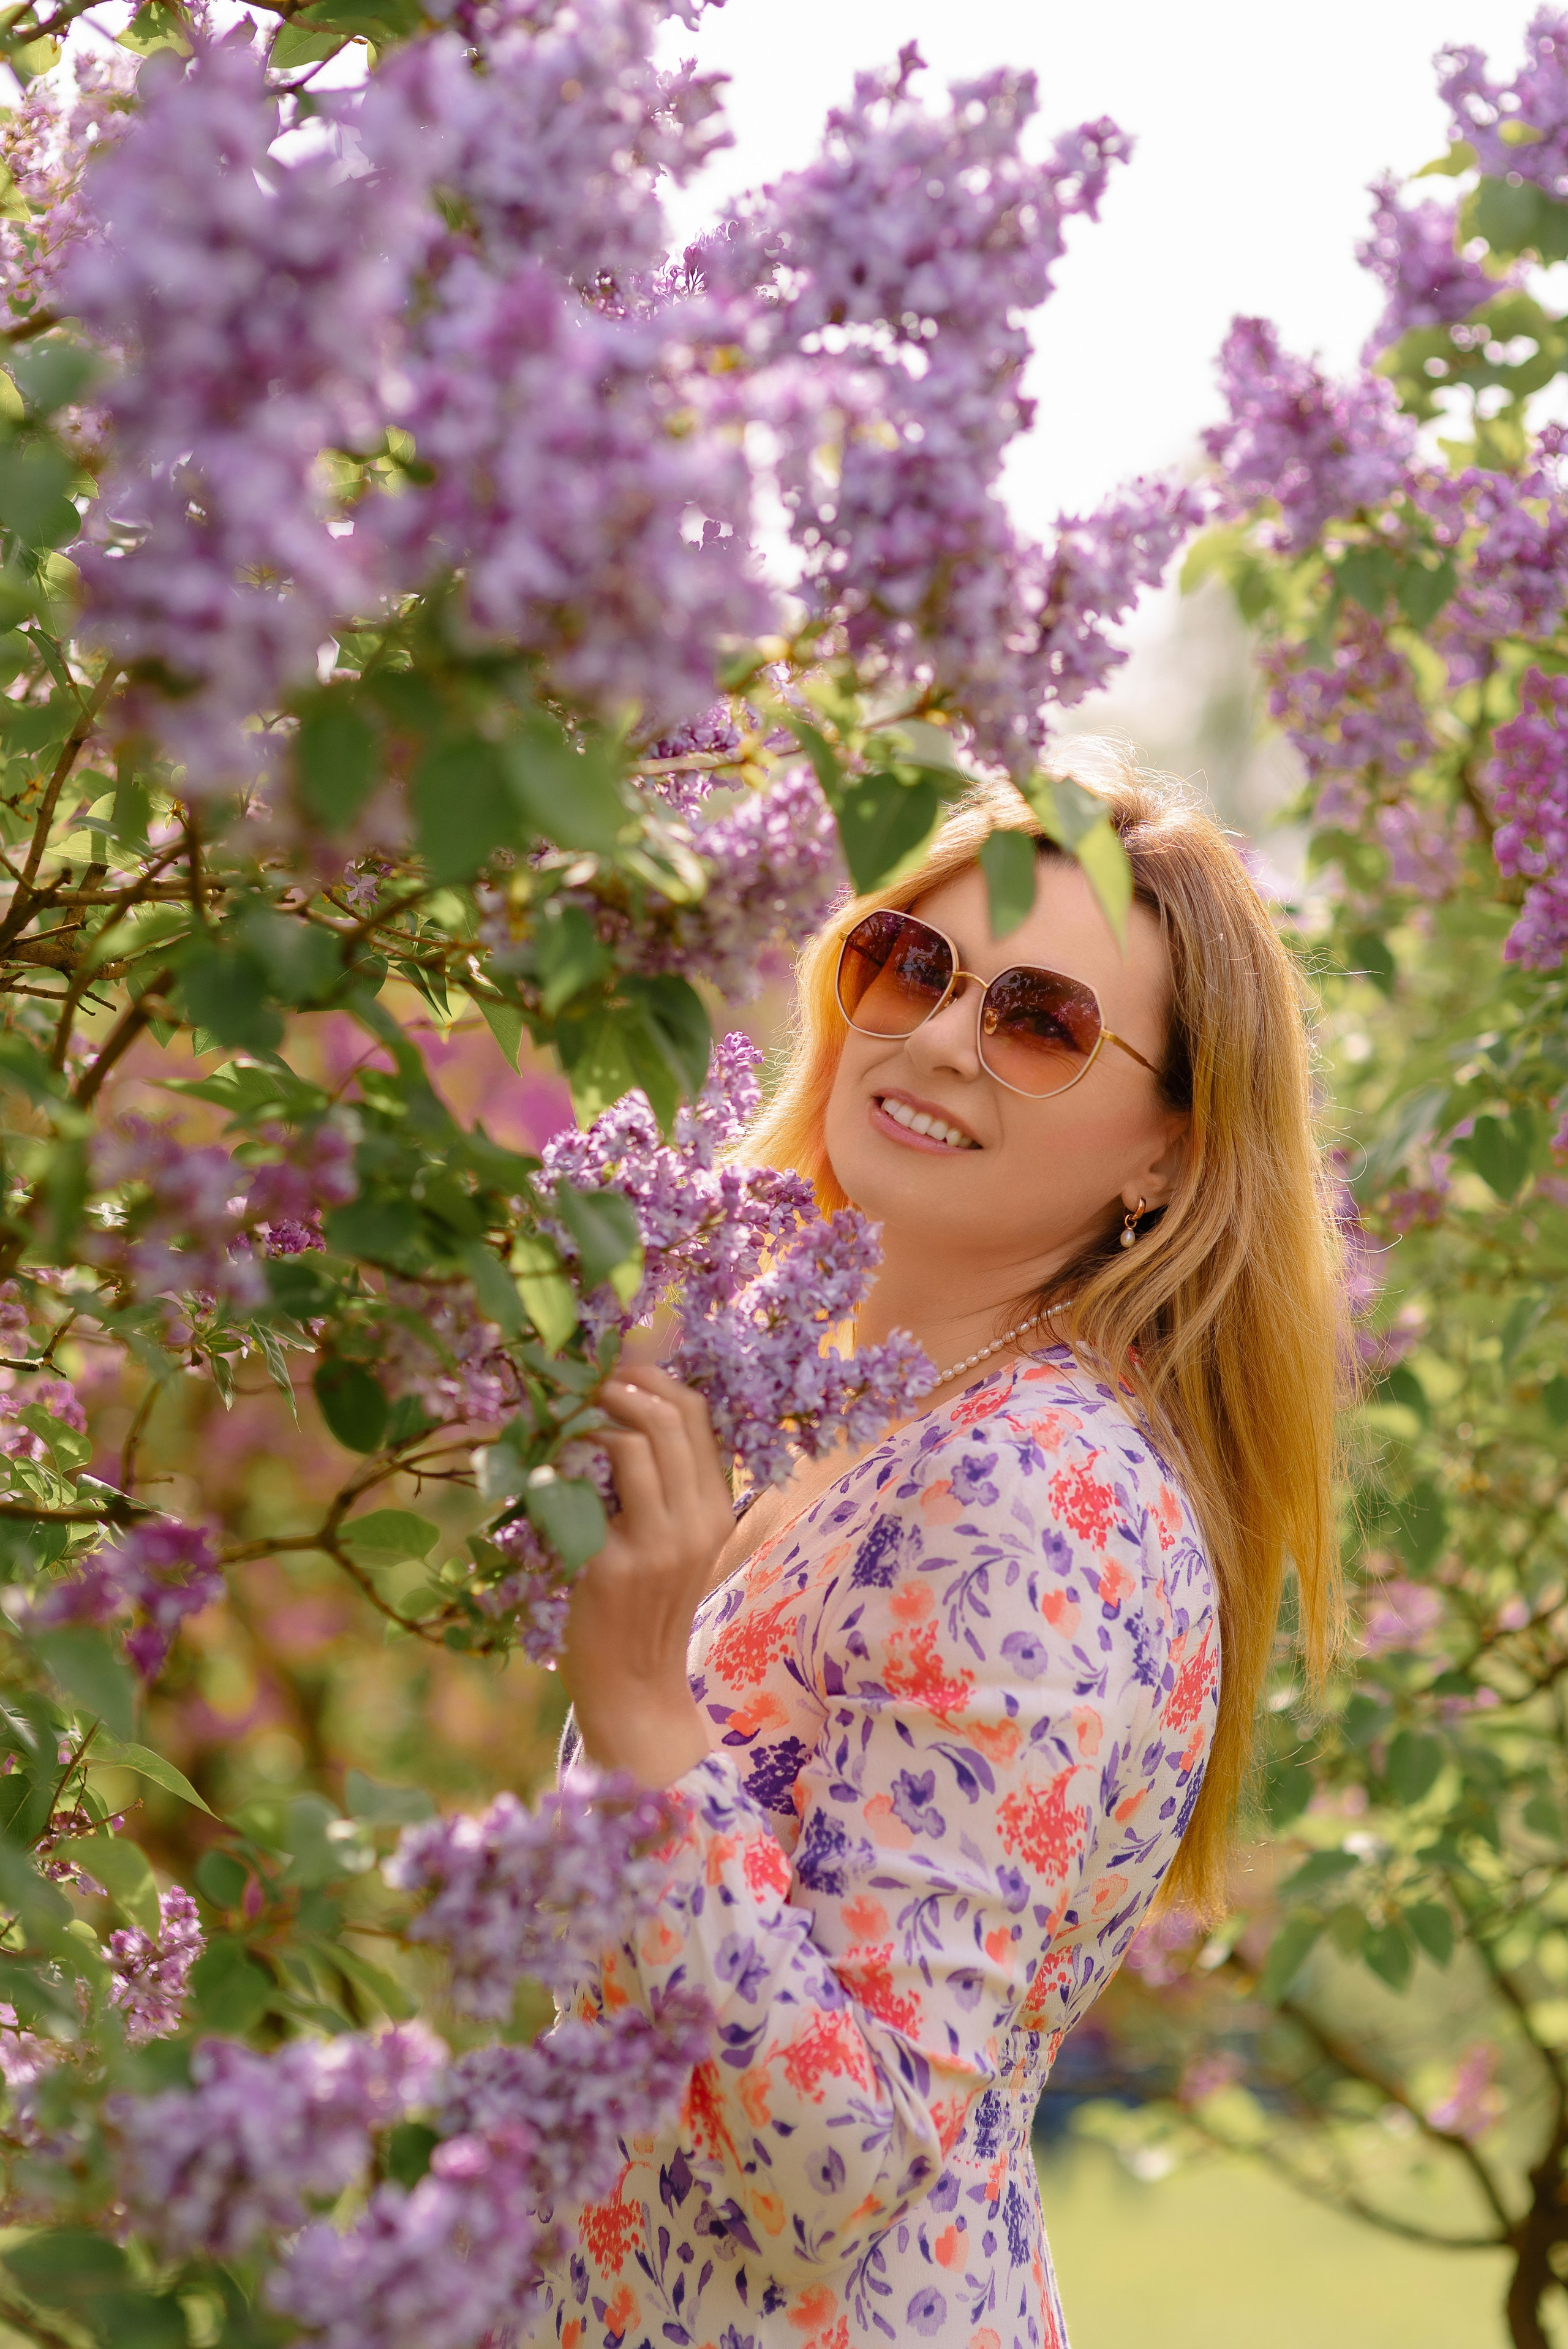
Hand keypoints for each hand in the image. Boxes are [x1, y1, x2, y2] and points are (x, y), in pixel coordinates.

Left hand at [560, 1362, 733, 1787]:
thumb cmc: (648, 1606)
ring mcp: (656, 1546)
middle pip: (667, 1419)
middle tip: (582, 1384)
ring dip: (590, 1421)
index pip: (696, 1415)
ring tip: (564, 1423)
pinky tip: (541, 1472)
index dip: (654, 1377)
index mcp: (716, 1510)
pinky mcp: (610, 1567)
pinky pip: (582, 1496)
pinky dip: (559, 1472)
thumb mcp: (678, 1541)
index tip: (616, 1366)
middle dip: (619, 1386)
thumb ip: (667, 1484)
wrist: (635, 1684)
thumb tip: (626, 1405)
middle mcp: (696, 1523)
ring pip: (631, 1445)